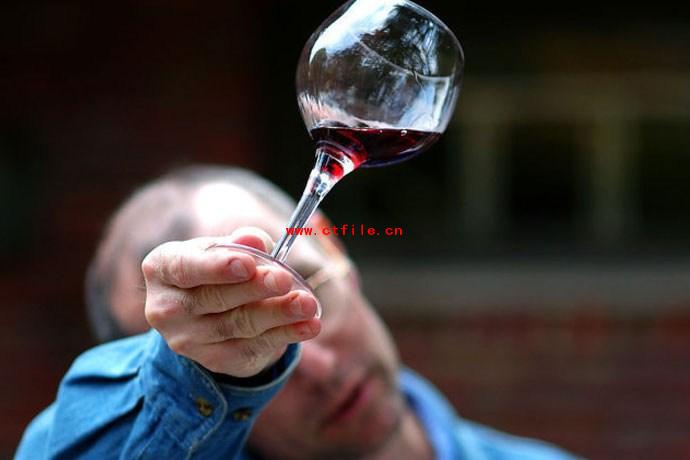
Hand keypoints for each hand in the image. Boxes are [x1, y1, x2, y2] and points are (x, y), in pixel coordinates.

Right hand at [142, 228, 320, 377]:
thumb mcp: (225, 248)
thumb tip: (254, 240)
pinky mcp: (215, 361)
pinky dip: (285, 335)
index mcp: (163, 268)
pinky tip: (309, 325)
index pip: (185, 268)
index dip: (216, 267)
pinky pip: (253, 348)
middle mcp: (166, 308)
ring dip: (278, 314)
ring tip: (307, 303)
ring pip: (238, 325)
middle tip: (285, 279)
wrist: (207, 313)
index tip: (247, 264)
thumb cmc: (216, 268)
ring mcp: (188, 340)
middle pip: (215, 299)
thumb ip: (241, 242)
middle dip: (255, 289)